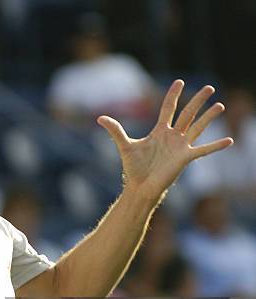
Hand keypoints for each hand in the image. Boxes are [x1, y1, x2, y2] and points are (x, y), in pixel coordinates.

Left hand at [97, 80, 233, 201]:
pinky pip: (203, 150)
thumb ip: (115, 130)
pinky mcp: (185, 158)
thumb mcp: (124, 145)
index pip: (168, 108)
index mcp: (159, 131)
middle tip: (209, 87)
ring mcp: (180, 146)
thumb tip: (99, 118)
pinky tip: (229, 141)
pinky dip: (215, 146)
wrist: (140, 186)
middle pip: (187, 114)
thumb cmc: (134, 168)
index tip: (179, 82)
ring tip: (220, 105)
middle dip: (197, 100)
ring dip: (209, 117)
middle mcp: (172, 136)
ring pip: (197, 127)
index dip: (173, 95)